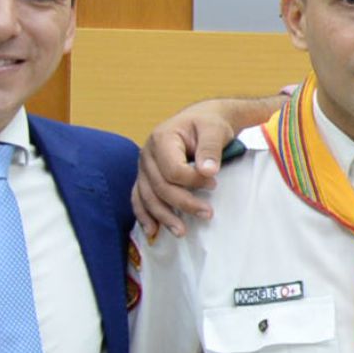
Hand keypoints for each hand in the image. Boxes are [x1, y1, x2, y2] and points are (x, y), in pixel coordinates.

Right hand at [133, 102, 244, 235]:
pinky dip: (144, 215)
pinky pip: (139, 198)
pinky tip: (153, 231)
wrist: (202, 120)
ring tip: (181, 232)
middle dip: (183, 203)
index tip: (214, 184)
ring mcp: (143, 167)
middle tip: (208, 214)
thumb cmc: (209, 124)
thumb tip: (207, 171)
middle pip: (160, 186)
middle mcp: (147, 154)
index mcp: (162, 138)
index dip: (193, 181)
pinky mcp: (145, 177)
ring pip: (147, 196)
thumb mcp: (215, 130)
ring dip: (163, 216)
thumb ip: (211, 148)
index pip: (172, 170)